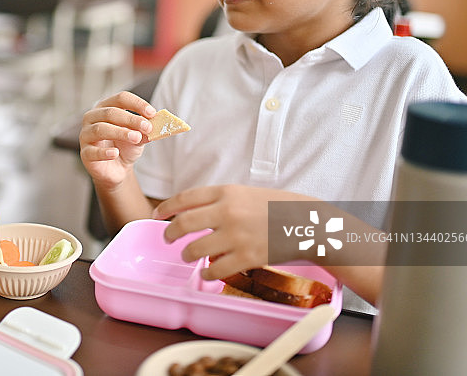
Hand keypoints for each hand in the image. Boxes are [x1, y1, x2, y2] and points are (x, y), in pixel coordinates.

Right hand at [79, 91, 155, 190]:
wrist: (117, 169)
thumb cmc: (126, 146)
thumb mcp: (139, 136)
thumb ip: (146, 129)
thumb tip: (158, 123)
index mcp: (106, 107)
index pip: (120, 98)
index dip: (137, 104)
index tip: (153, 113)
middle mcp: (92, 118)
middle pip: (110, 112)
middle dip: (131, 119)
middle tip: (147, 127)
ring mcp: (86, 135)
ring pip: (100, 129)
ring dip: (120, 132)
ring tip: (136, 138)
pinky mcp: (85, 154)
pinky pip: (92, 151)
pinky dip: (105, 152)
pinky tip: (116, 154)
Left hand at [153, 185, 307, 280]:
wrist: (309, 222)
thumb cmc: (277, 207)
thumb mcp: (246, 193)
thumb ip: (220, 200)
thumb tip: (191, 210)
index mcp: (227, 192)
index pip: (185, 198)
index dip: (166, 207)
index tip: (158, 215)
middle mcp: (227, 212)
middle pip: (184, 224)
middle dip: (170, 234)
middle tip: (168, 239)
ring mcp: (236, 235)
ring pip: (196, 249)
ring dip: (188, 254)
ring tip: (189, 255)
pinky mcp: (247, 257)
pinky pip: (216, 269)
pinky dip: (208, 273)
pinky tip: (209, 273)